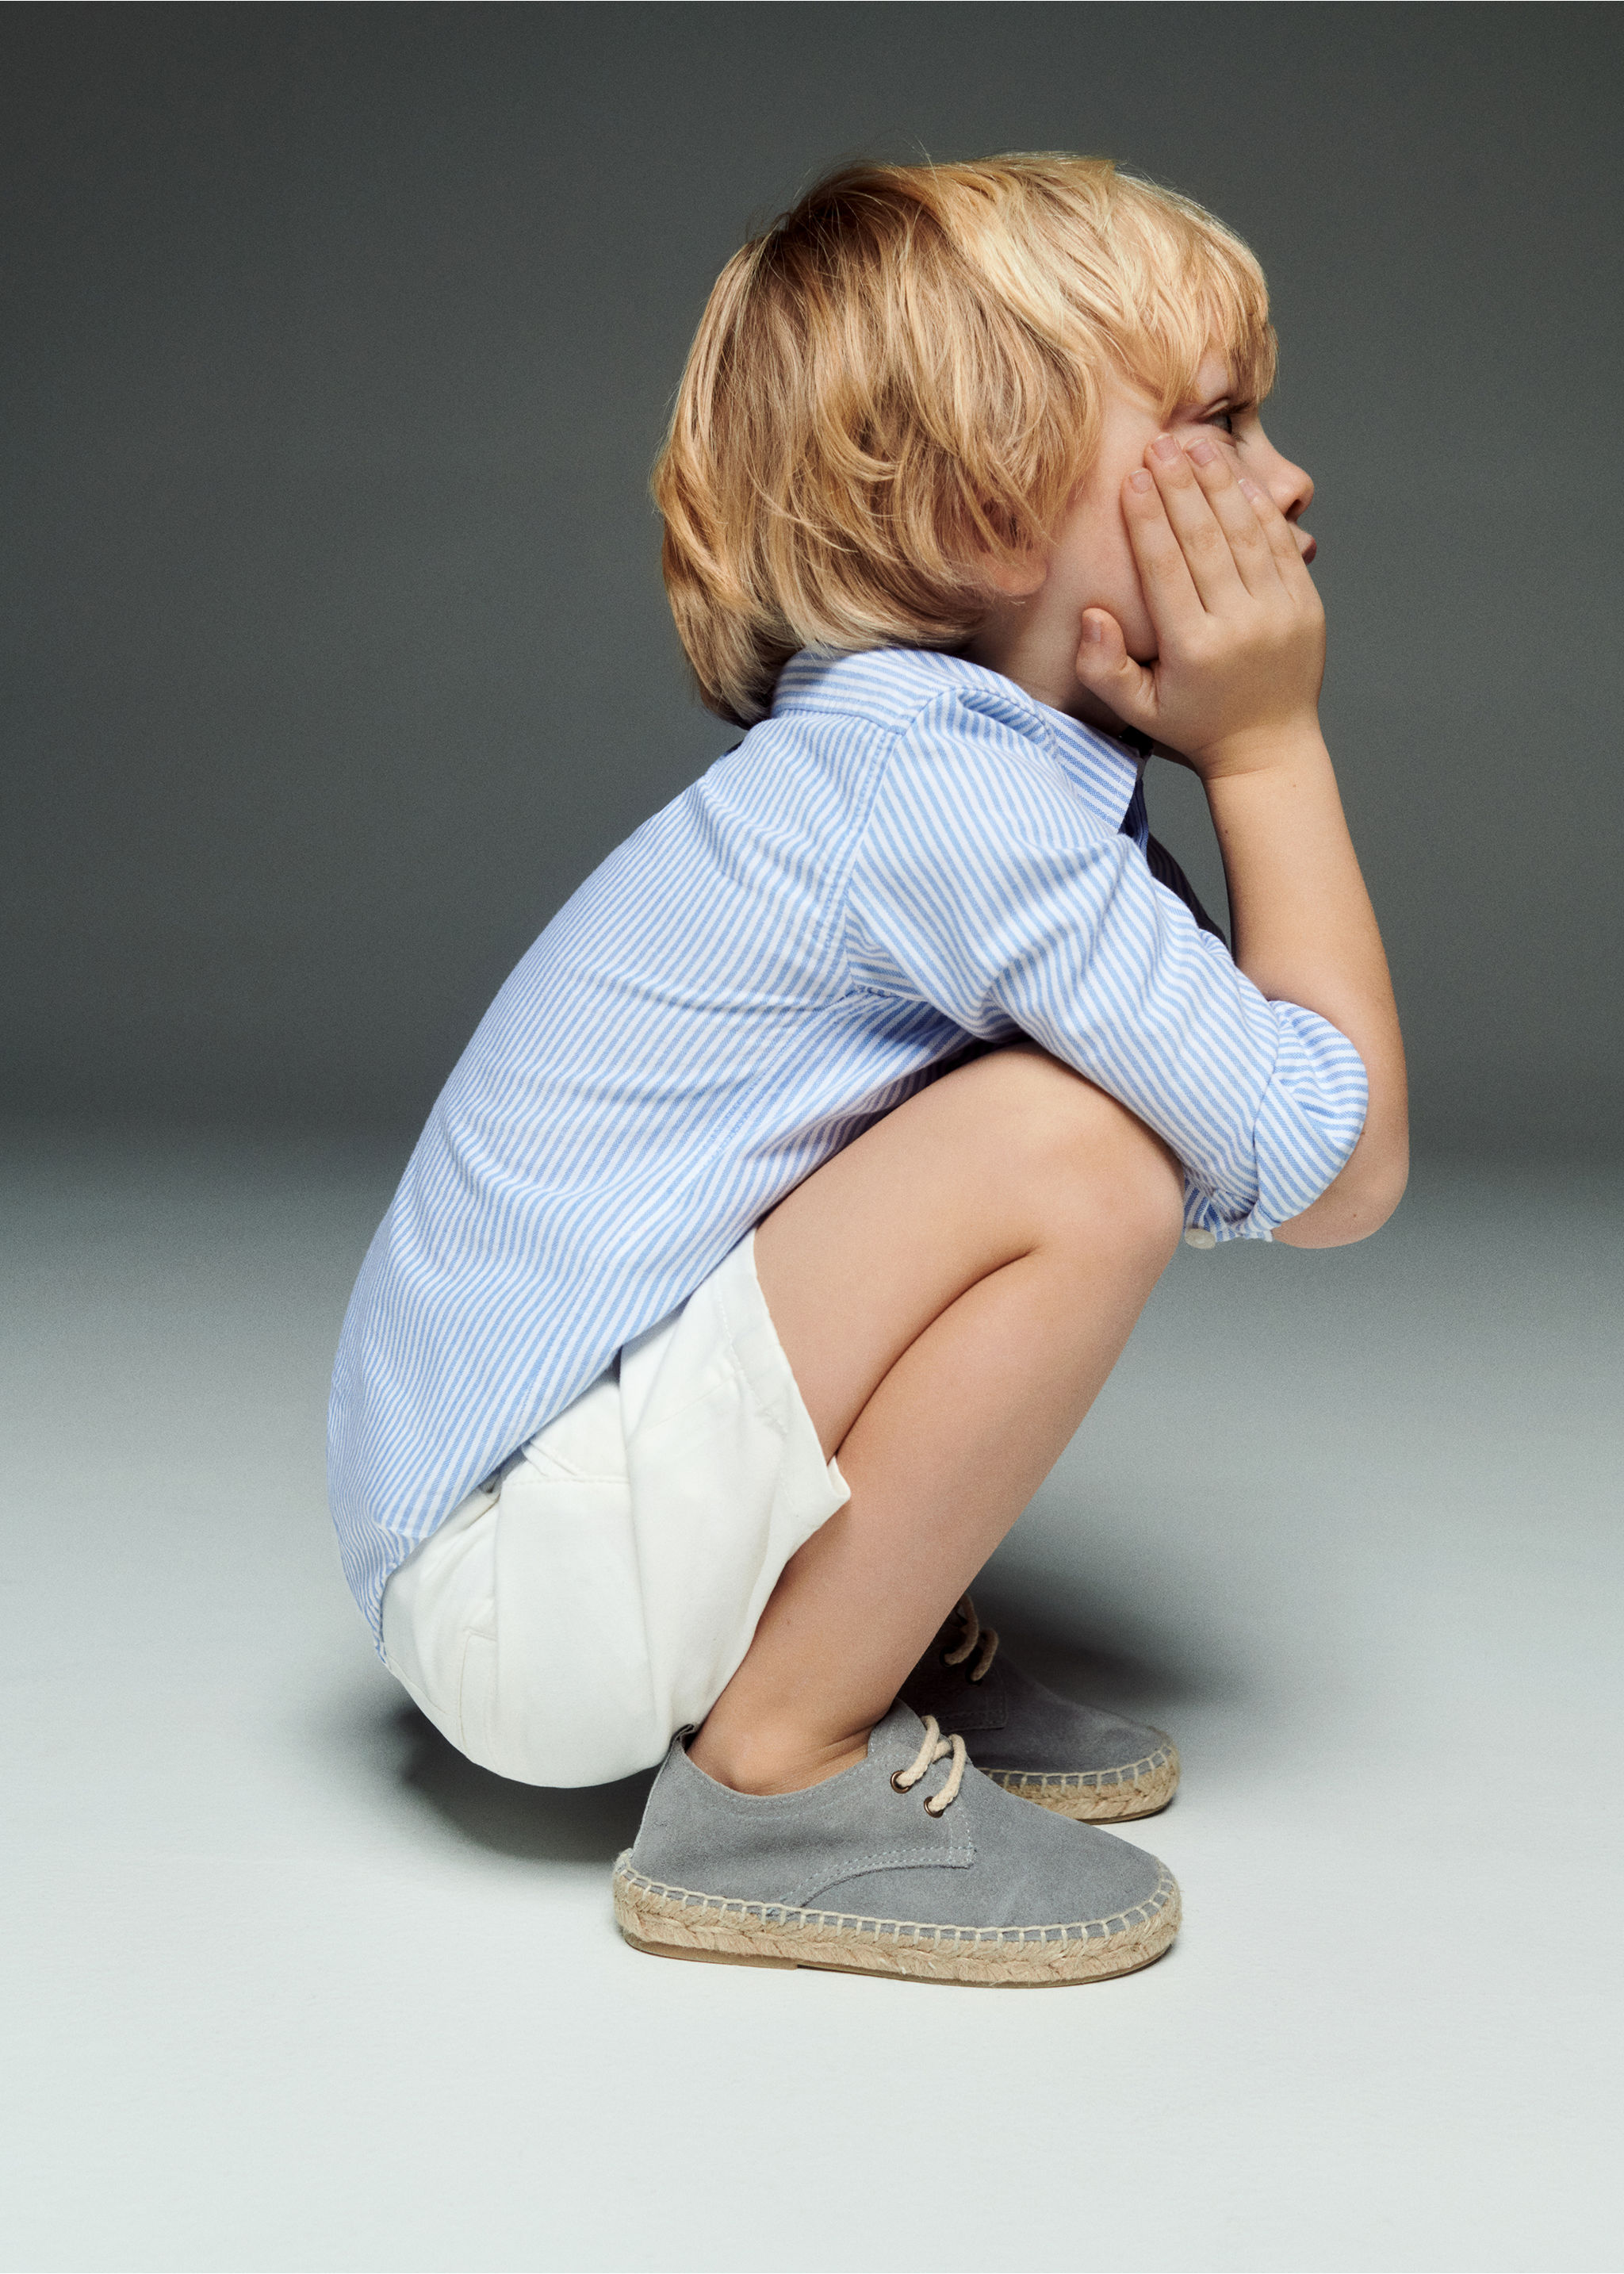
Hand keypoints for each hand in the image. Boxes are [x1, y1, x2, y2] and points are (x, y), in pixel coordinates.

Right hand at [1072, 434, 1325, 779]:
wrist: (1268, 749)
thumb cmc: (1193, 725)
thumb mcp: (1137, 711)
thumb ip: (1104, 667)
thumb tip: (1092, 614)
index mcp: (1195, 649)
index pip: (1166, 569)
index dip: (1148, 520)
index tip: (1133, 479)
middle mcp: (1240, 626)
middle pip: (1206, 541)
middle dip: (1181, 487)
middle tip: (1161, 444)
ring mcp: (1279, 613)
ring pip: (1246, 534)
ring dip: (1221, 485)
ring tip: (1197, 447)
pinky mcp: (1306, 605)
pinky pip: (1281, 545)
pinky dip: (1259, 509)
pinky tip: (1238, 478)